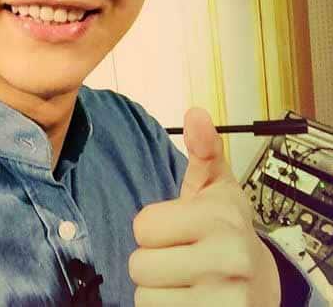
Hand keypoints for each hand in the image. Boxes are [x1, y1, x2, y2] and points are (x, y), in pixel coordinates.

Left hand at [128, 107, 281, 305]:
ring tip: (184, 279)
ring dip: (158, 289)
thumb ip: (202, 149)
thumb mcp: (216, 186)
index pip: (142, 226)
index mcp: (220, 218)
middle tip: (180, 256)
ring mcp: (224, 301)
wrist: (260, 281)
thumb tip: (195, 113)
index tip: (176, 228)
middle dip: (153, 260)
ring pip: (145, 296)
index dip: (153, 227)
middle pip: (139, 265)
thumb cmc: (227, 229)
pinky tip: (188, 298)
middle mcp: (227, 260)